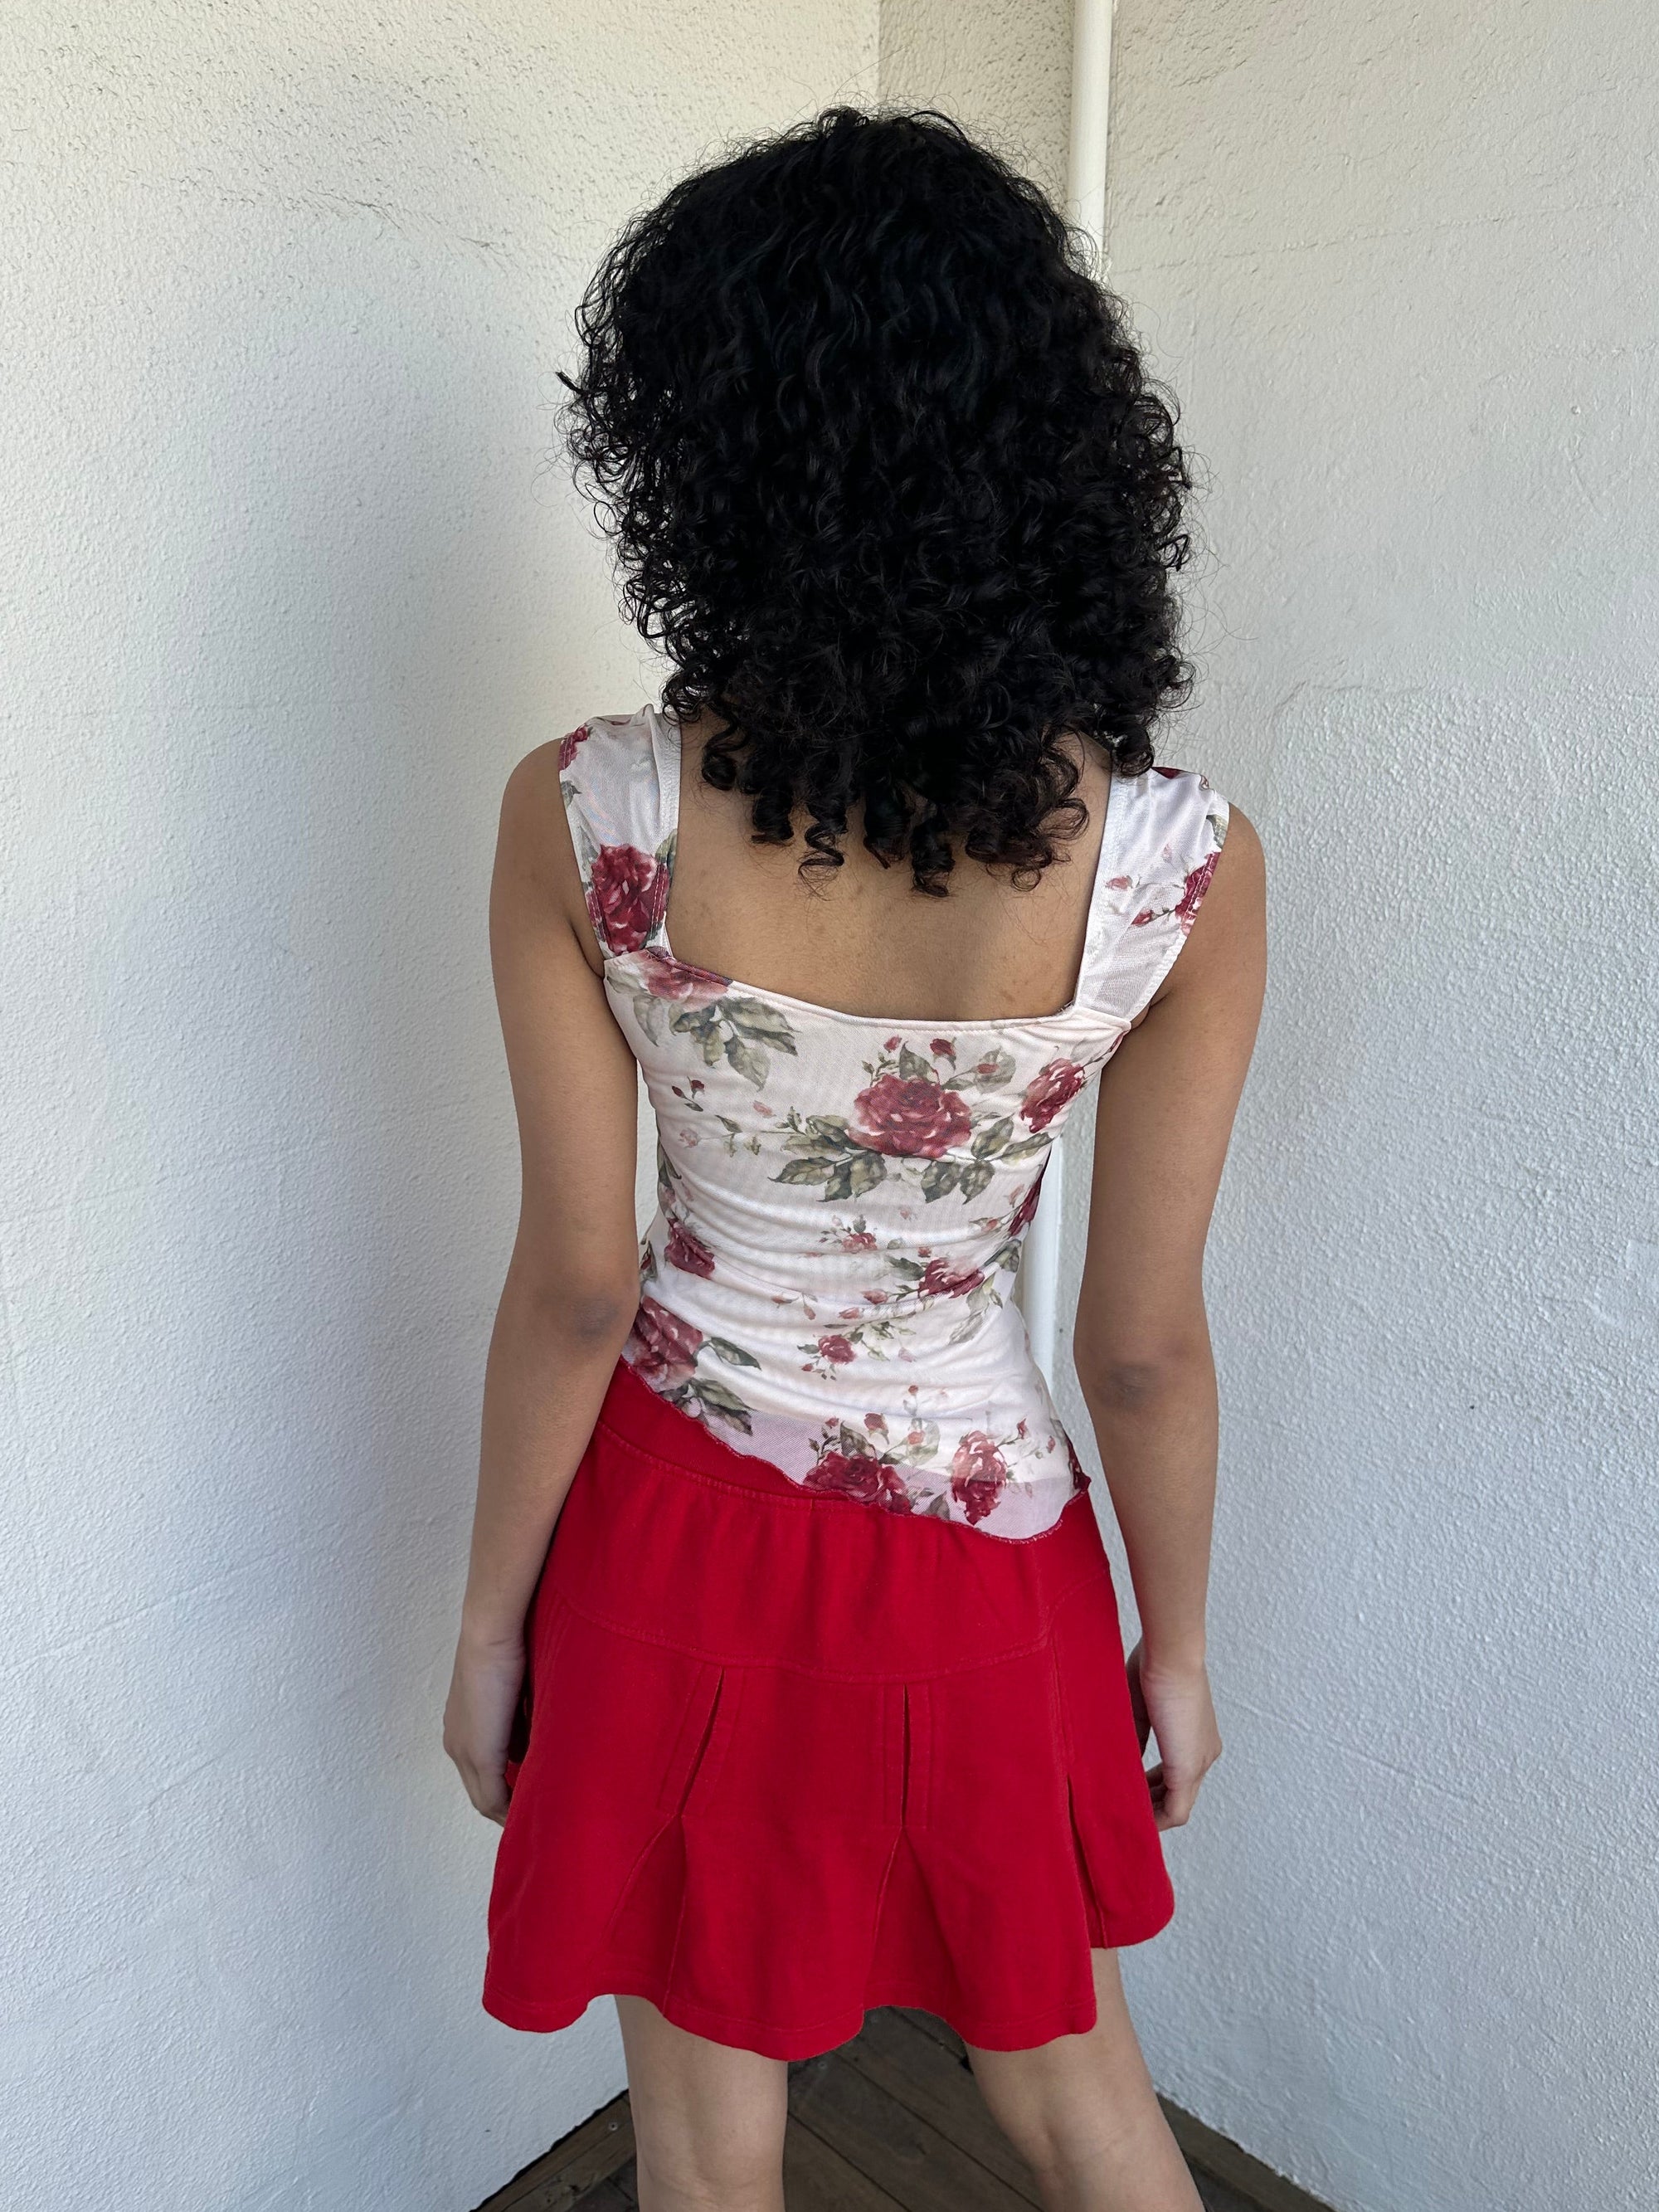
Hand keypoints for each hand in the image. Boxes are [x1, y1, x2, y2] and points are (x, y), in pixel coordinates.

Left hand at [443, 1629, 525, 1824]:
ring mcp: (464, 1751)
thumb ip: (521, 1718)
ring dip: (512, 1804)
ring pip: (486, 1797)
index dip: (506, 1787)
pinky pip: (493, 1798)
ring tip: (540, 1809)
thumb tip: (535, 1741)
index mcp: (462, 1727)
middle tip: (539, 1811)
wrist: (491, 1633)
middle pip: (481, 1792)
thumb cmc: (506, 1646)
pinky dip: (511, 1808)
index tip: (532, 1792)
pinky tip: (534, 1808)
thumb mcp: (515, 1689)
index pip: (482, 1772)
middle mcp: (456, 1743)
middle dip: (509, 1803)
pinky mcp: (479, 1754)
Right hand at [1125, 1640, 1221, 1829]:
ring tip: (1127, 1817)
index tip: (1130, 1791)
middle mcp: (1203, 1754)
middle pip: (1178, 1795)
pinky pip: (1176, 1810)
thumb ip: (1136, 1740)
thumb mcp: (1139, 1710)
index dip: (1152, 1787)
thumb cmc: (1154, 1666)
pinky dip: (1156, 1818)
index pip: (1176, 1774)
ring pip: (1178, 1805)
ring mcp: (1198, 1763)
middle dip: (1150, 1804)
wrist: (1170, 1654)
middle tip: (1124, 1810)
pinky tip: (1135, 1817)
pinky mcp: (1188, 1769)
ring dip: (1153, 1813)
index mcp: (1194, 1737)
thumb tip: (1123, 1763)